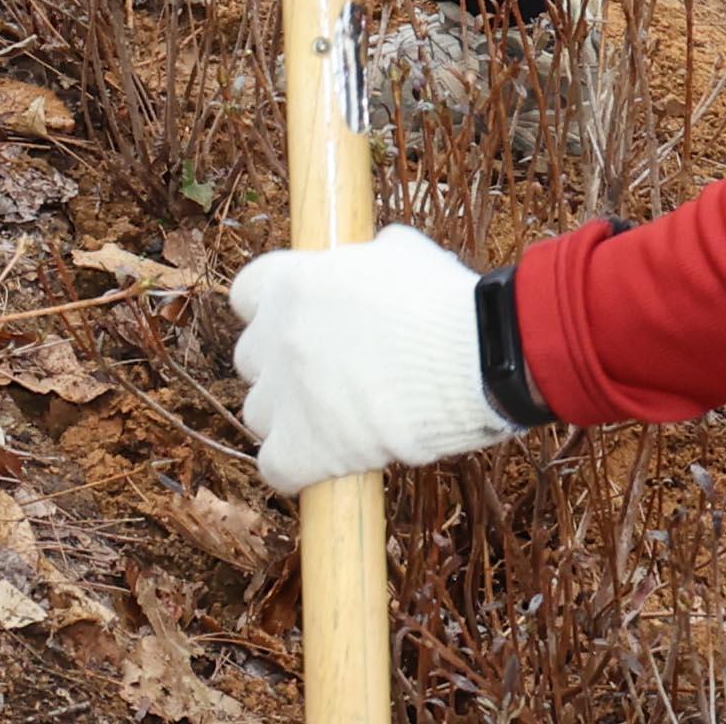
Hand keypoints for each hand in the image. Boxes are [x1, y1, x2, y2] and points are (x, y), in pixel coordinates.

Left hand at [229, 226, 520, 495]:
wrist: (479, 358)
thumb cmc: (446, 302)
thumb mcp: (399, 254)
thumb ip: (363, 260)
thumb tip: (369, 261)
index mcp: (290, 282)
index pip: (247, 296)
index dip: (275, 314)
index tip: (305, 324)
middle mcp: (276, 335)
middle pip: (251, 359)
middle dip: (284, 368)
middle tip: (330, 377)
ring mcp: (285, 393)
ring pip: (259, 413)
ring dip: (289, 418)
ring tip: (336, 422)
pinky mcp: (302, 447)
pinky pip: (275, 468)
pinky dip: (297, 471)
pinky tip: (331, 465)